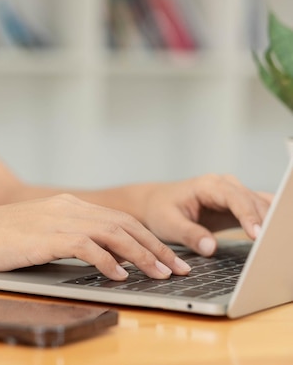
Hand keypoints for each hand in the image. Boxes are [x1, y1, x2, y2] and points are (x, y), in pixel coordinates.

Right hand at [0, 194, 191, 280]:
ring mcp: (55, 220)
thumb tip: (97, 261)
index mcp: (67, 205)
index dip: (147, 239)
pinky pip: (86, 247)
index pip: (118, 219)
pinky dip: (107, 261)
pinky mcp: (43, 237)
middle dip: (155, 247)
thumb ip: (65, 240)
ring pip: (112, 233)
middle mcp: (66, 207)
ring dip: (140, 255)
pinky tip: (119, 276)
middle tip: (177, 268)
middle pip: (124, 224)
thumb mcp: (36, 234)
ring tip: (160, 274)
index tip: (167, 258)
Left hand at [140, 174, 271, 255]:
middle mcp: (225, 185)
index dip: (248, 216)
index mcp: (208, 186)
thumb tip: (211, 248)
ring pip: (261, 205)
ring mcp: (234, 194)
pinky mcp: (238, 206)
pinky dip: (270, 221)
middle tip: (274, 244)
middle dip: (266, 221)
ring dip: (272, 221)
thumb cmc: (160, 211)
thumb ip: (189, 234)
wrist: (155, 203)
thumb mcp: (168, 224)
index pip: (235, 198)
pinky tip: (278, 235)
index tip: (257, 235)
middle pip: (253, 201)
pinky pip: (260, 210)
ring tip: (279, 242)